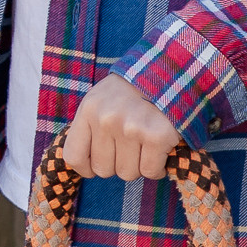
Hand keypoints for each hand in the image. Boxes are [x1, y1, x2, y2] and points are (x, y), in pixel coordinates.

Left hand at [61, 75, 179, 181]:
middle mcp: (107, 120)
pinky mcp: (157, 137)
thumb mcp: (102, 99)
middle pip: (103, 169)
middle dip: (117, 164)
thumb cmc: (134, 91)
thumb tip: (86, 164)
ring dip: (138, 166)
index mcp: (89, 110)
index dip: (86, 168)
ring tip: (146, 146)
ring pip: (127, 173)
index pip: (74, 156)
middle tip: (130, 148)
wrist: (172, 73)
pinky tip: (160, 151)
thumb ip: (90, 126)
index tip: (96, 166)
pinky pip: (150, 172)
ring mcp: (132, 129)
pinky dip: (157, 168)